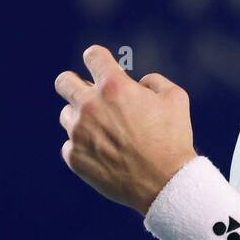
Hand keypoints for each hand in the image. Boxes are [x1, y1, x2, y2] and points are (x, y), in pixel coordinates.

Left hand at [55, 45, 196, 215]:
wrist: (164, 183)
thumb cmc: (173, 138)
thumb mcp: (175, 98)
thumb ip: (153, 81)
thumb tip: (138, 83)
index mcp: (114, 86)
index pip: (92, 56)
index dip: (98, 58)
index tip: (100, 66)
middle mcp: (90, 105)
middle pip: (63, 81)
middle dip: (75, 83)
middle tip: (89, 95)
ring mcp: (78, 132)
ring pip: (66, 115)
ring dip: (81, 118)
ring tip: (105, 132)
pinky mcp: (74, 157)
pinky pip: (69, 144)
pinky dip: (83, 146)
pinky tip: (104, 154)